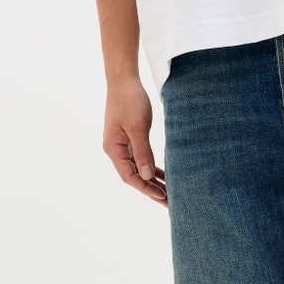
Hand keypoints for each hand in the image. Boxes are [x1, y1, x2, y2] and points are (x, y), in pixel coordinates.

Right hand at [103, 74, 167, 205]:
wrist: (123, 80)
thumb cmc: (129, 100)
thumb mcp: (137, 127)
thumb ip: (143, 151)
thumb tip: (148, 176)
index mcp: (113, 149)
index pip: (129, 176)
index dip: (145, 188)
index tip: (162, 197)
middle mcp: (116, 150)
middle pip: (134, 176)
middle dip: (151, 189)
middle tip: (170, 203)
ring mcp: (122, 145)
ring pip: (139, 169)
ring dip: (152, 181)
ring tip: (169, 195)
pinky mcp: (129, 139)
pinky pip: (141, 159)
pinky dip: (152, 168)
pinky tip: (164, 176)